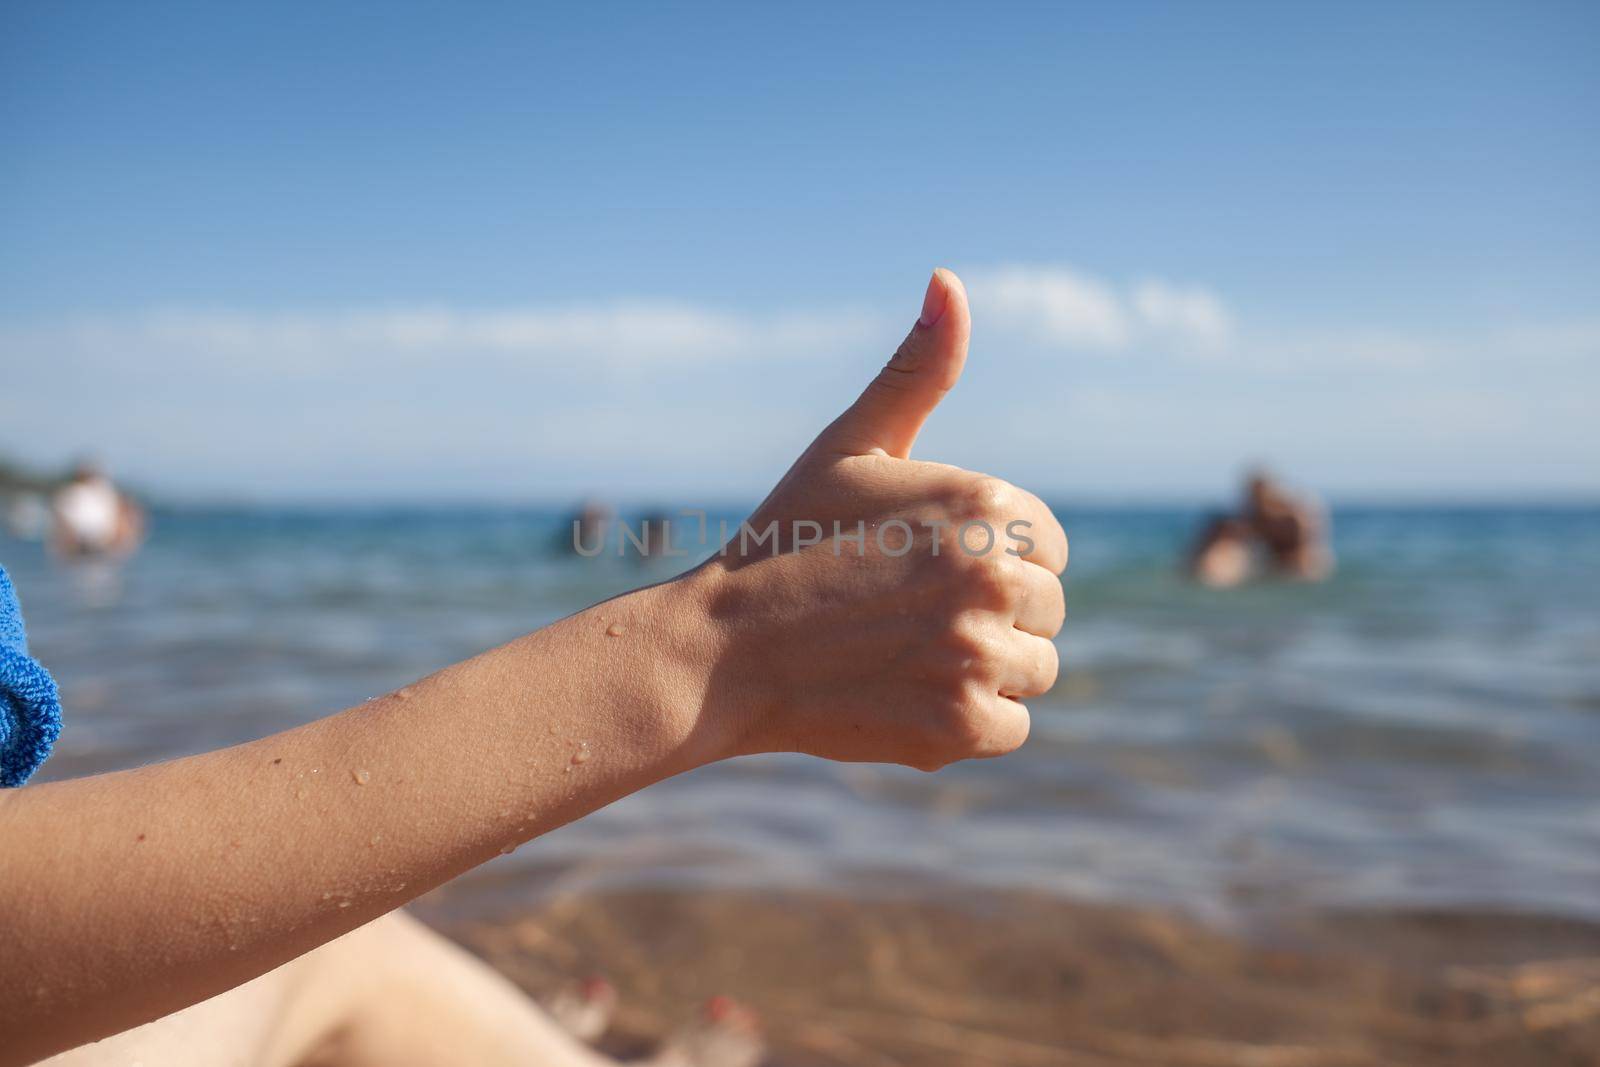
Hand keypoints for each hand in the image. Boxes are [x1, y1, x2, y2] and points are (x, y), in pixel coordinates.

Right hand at [693, 269, 1067, 771]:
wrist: (721, 649)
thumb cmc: (787, 537)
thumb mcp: (852, 444)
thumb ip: (916, 371)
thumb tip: (949, 279)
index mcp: (986, 501)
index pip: (1052, 546)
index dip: (997, 558)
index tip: (932, 566)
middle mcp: (994, 573)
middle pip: (1048, 610)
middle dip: (994, 616)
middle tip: (910, 615)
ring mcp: (978, 653)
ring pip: (1036, 670)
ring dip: (986, 670)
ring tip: (908, 654)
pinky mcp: (960, 725)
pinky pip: (1013, 728)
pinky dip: (970, 722)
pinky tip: (907, 694)